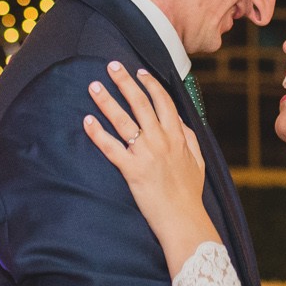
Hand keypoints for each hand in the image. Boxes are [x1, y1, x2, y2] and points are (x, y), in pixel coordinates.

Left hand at [83, 62, 212, 262]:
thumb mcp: (198, 161)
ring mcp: (146, 154)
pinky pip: (111, 147)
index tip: (139, 72)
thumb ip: (189, 137)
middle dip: (125, 82)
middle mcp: (161, 140)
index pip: (163, 102)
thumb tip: (179, 120)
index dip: (150, 84)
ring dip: (107, 101)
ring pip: (124, 120)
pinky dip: (98, 133)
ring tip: (94, 86)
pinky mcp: (132, 170)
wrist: (183, 219)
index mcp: (178, 136)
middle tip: (111, 66)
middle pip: (141, 103)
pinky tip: (87, 121)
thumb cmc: (189, 193)